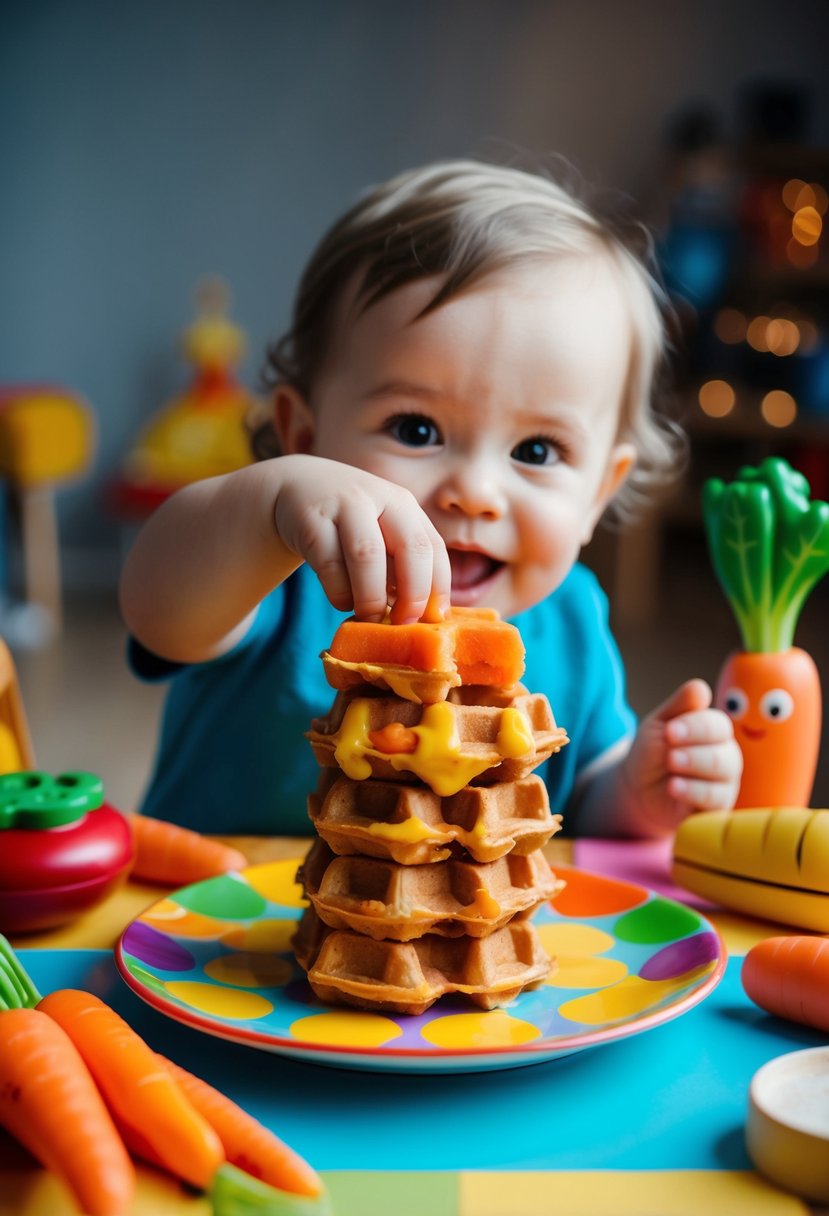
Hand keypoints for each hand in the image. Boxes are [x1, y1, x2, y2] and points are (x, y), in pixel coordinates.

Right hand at [273, 455, 450, 621]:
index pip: (433, 548)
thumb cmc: (348, 524)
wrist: (297, 488)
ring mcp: (345, 505)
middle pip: (410, 548)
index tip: (433, 620)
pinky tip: (342, 601)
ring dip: (373, 597)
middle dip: (413, 593)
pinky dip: (340, 593)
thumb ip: (400, 564)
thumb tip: (423, 616)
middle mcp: (380, 498)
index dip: (438, 588)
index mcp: (405, 505)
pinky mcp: (312, 520)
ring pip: (368, 556)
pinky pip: (330, 565)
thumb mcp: (380, 531)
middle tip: (404, 623)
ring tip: (371, 619)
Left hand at [622, 679, 742, 831]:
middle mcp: (726, 756)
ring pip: (724, 778)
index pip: (717, 726)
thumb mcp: (658, 725)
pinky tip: (673, 788)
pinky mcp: (717, 809)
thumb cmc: (652, 751)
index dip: (695, 727)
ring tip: (671, 769)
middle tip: (670, 755)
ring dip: (696, 772)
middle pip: (726, 754)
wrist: (638, 789)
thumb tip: (699, 687)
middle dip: (696, 754)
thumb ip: (679, 707)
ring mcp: (724, 784)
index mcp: (715, 732)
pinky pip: (716, 803)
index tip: (669, 731)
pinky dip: (695, 794)